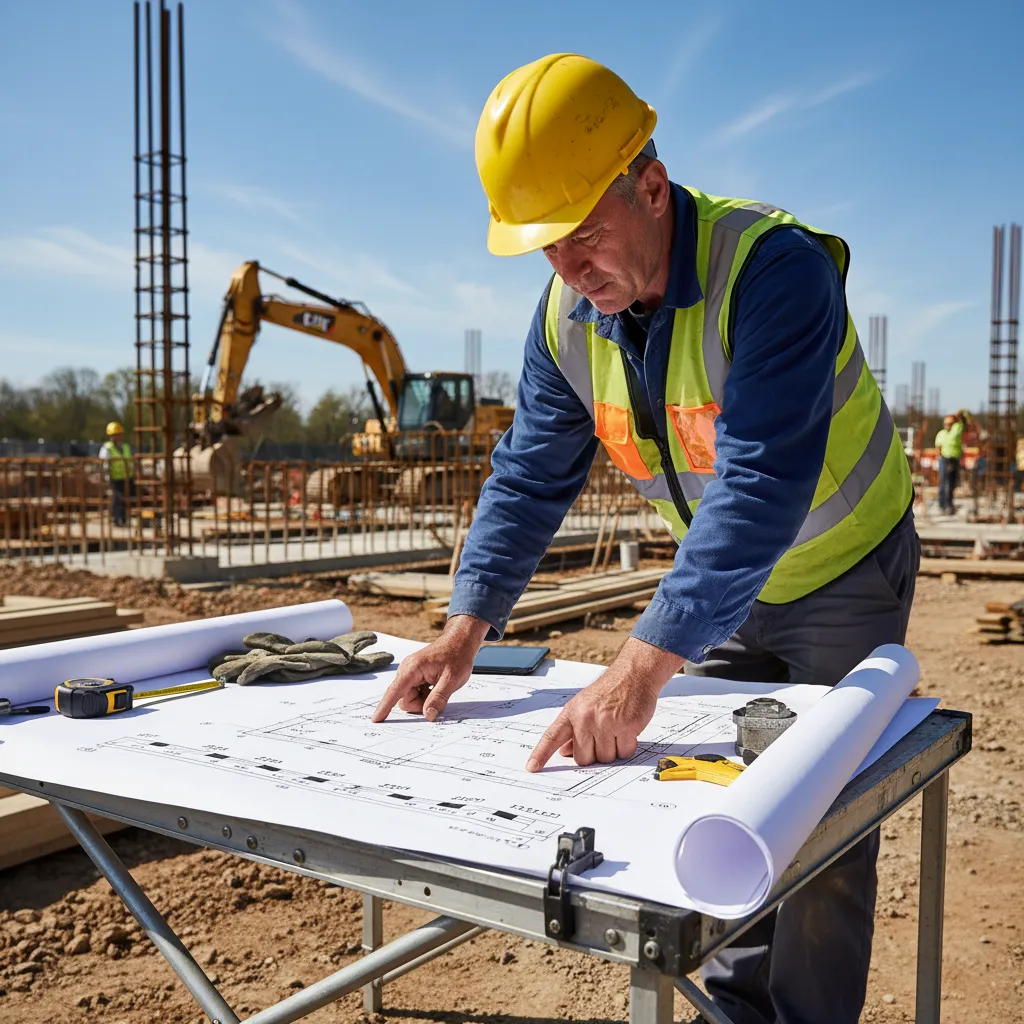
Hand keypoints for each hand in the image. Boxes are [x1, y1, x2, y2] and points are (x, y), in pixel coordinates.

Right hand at [371, 615, 489, 722]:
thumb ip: (438, 698)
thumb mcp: (452, 680)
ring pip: (409, 697)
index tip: (376, 720)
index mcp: (413, 668)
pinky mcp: (414, 675)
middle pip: (404, 698)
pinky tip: (436, 686)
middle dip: (420, 704)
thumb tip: (428, 715)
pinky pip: (414, 693)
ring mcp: (410, 673)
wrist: (460, 641)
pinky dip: (425, 695)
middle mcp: (407, 670)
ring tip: (439, 687)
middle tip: (439, 695)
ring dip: (423, 699)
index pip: (395, 691)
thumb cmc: (457, 656)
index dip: (384, 707)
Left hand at [526, 637, 682, 770]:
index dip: (541, 754)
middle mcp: (585, 718)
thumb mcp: (584, 705)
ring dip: (612, 750)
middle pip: (583, 758)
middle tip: (602, 736)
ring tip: (616, 729)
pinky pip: (623, 753)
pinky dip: (627, 747)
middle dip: (593, 754)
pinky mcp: (626, 727)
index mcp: (572, 712)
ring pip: (605, 759)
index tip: (532, 768)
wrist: (634, 674)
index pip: (552, 737)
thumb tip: (564, 752)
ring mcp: (606, 723)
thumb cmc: (609, 690)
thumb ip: (573, 729)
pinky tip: (627, 730)